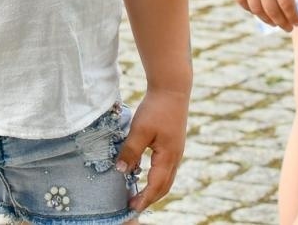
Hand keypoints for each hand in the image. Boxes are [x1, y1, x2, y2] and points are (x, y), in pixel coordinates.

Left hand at [118, 89, 188, 212]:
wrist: (172, 89)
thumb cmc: (156, 108)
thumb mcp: (140, 130)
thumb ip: (130, 151)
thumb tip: (120, 171)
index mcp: (168, 157)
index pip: (156, 186)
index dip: (144, 198)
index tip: (132, 208)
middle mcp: (175, 158)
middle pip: (164, 186)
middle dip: (150, 198)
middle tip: (133, 205)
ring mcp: (176, 152)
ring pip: (167, 178)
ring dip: (154, 189)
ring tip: (138, 194)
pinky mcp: (173, 145)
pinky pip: (166, 168)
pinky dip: (156, 177)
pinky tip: (144, 173)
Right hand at [229, 0, 297, 30]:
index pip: (287, 5)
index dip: (293, 17)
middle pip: (272, 11)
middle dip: (282, 22)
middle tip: (289, 28)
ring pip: (256, 9)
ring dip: (267, 19)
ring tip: (275, 23)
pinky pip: (241, 0)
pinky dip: (250, 9)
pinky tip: (258, 11)